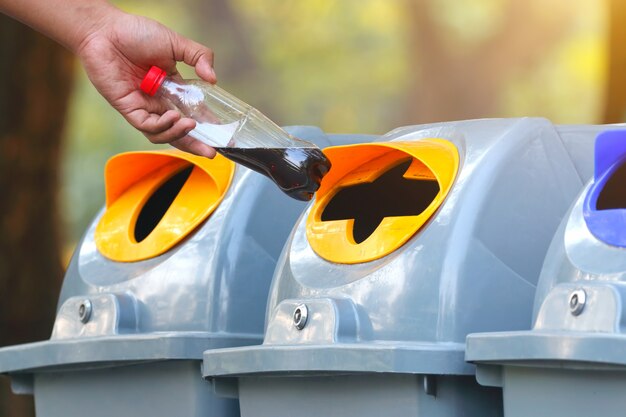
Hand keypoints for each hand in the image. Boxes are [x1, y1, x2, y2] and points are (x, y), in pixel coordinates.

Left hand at [76, 10, 216, 156]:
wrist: (106, 31)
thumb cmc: (136, 33)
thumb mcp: (176, 43)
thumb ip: (199, 56)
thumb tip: (213, 79)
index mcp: (172, 88)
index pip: (193, 112)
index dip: (207, 126)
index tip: (224, 136)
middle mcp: (158, 101)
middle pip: (179, 132)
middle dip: (196, 145)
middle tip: (211, 153)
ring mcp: (143, 106)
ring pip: (163, 134)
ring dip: (178, 134)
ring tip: (189, 125)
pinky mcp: (128, 108)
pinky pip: (147, 126)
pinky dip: (162, 126)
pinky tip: (173, 116)